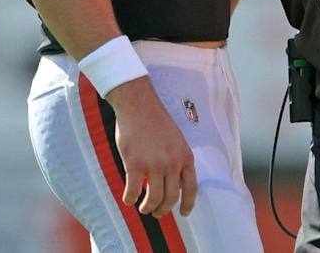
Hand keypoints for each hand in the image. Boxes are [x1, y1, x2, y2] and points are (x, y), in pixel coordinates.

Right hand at [107, 77, 197, 217]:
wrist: (140, 107)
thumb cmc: (156, 122)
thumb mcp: (177, 140)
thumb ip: (177, 159)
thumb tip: (174, 181)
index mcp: (185, 156)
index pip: (191, 187)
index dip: (188, 203)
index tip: (184, 213)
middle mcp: (173, 163)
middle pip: (171, 198)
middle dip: (163, 209)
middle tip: (156, 212)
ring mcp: (154, 165)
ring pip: (154, 199)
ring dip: (148, 208)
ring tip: (143, 208)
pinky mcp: (135, 165)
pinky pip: (133, 192)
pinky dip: (130, 199)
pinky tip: (128, 198)